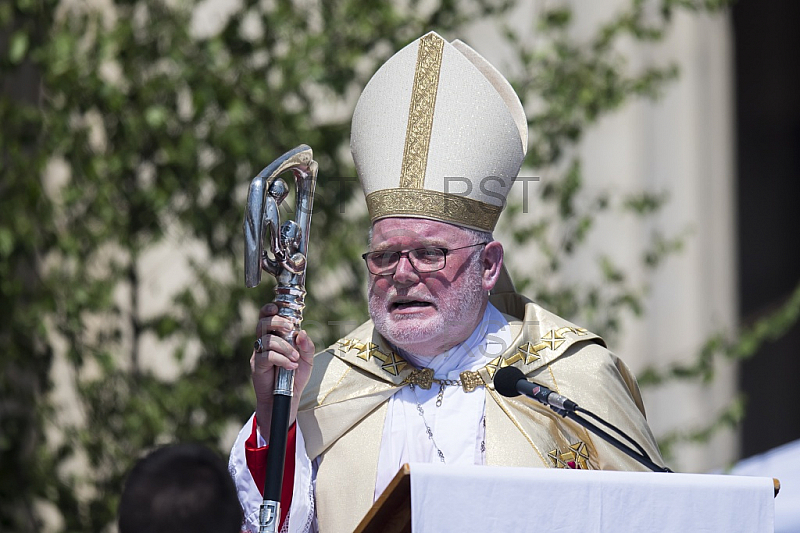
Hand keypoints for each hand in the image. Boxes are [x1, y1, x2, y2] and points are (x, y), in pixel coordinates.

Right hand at [251, 303, 314, 440]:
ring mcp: (259, 353)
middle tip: (290, 328)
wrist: (288, 398)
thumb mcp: (307, 360)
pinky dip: (282, 359)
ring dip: (284, 346)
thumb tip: (302, 332)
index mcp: (275, 336)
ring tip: (295, 358)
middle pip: (263, 323)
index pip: (267, 316)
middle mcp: (264, 342)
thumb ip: (307, 346)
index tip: (278, 307)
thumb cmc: (295, 376)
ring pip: (266, 340)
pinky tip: (291, 366)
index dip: (270, 309)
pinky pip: (267, 356)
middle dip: (277, 321)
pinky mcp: (257, 366)